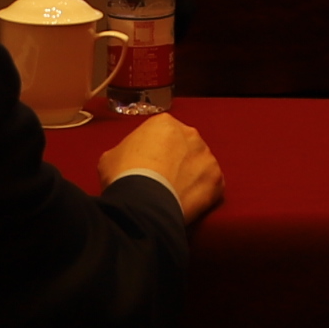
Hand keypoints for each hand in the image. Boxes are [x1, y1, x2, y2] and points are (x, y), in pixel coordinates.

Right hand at [103, 113, 222, 224]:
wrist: (142, 202)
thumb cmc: (124, 175)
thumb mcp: (111, 156)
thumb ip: (126, 151)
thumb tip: (129, 160)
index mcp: (164, 123)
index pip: (162, 134)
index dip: (154, 151)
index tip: (149, 165)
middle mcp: (190, 133)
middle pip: (184, 146)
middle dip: (176, 161)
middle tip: (163, 180)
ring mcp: (206, 155)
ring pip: (199, 165)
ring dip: (190, 177)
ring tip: (175, 195)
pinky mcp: (217, 179)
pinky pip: (211, 186)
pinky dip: (201, 195)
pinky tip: (186, 204)